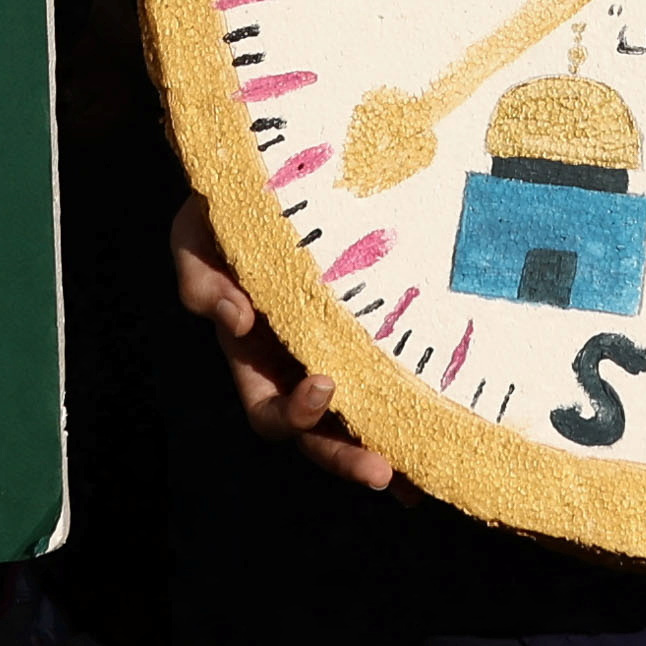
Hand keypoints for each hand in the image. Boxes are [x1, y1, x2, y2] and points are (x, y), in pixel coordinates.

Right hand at [167, 193, 391, 493]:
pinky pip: (396, 376)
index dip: (294, 413)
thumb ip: (202, 282)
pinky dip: (417, 408)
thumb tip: (238, 322)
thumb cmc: (226, 210)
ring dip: (388, 446)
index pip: (271, 410)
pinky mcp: (377, 330)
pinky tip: (449, 426)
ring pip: (362, 418)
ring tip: (420, 472)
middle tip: (382, 471)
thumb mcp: (197, 238)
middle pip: (321, 434)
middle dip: (346, 456)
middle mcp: (298, 366)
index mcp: (256, 357)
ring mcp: (341, 350)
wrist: (268, 172)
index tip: (324, 384)